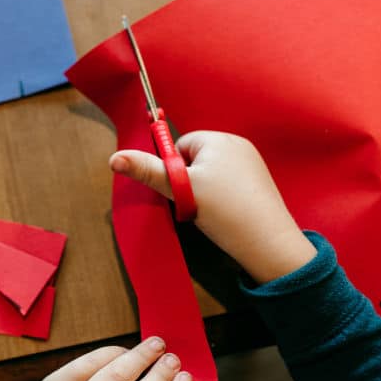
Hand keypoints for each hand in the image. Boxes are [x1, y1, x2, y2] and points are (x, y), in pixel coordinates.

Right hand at [109, 130, 315, 283]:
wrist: (267, 241)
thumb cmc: (223, 210)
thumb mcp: (180, 189)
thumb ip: (148, 172)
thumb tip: (113, 158)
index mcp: (219, 139)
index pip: (181, 145)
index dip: (175, 169)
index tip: (182, 190)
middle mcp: (239, 145)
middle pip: (197, 159)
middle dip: (190, 180)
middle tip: (197, 204)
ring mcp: (253, 164)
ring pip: (212, 174)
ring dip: (205, 192)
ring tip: (213, 212)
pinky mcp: (260, 184)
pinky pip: (230, 185)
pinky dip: (223, 199)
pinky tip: (228, 216)